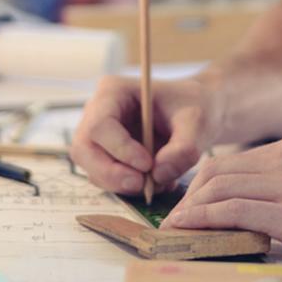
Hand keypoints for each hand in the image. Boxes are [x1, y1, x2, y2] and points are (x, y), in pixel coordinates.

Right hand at [70, 75, 220, 193]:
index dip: (119, 149)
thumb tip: (158, 174)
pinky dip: (129, 188)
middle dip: (110, 174)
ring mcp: (98, 137)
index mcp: (112, 92)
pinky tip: (158, 182)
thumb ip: (183, 149)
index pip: (100, 125)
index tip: (148, 165)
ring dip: (122, 184)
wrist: (196, 115)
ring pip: (92, 169)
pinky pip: (106, 180)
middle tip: (141, 186)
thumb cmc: (193, 107)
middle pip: (84, 150)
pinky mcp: (106, 158)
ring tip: (160, 182)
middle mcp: (97, 113)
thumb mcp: (197, 122)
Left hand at [161, 136, 281, 263]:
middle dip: (189, 197)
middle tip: (175, 220)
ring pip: (218, 189)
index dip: (202, 185)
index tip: (189, 204)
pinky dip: (202, 220)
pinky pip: (231, 211)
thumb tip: (258, 207)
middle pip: (215, 173)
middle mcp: (281, 160)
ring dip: (190, 210)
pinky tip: (188, 231)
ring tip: (175, 229)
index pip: (229, 163)